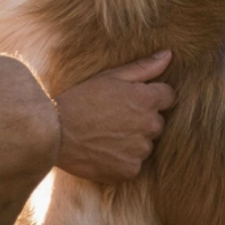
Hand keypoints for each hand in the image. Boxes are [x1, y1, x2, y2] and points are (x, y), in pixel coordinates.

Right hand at [52, 50, 174, 183]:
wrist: (55, 132)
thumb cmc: (81, 99)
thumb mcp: (109, 77)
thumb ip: (143, 67)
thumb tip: (168, 54)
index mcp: (146, 99)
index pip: (168, 96)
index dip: (151, 95)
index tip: (131, 99)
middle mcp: (149, 125)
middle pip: (157, 121)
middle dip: (142, 118)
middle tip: (114, 116)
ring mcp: (140, 150)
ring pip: (146, 143)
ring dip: (133, 140)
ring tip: (106, 134)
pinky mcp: (130, 169)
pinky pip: (134, 163)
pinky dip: (123, 159)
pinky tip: (104, 150)